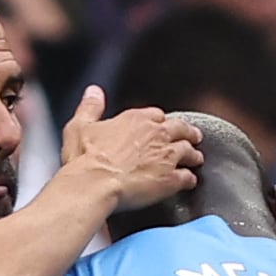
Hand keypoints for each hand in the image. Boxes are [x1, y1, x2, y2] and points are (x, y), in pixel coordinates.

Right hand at [61, 86, 202, 211]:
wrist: (94, 184)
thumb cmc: (84, 159)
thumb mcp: (80, 126)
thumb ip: (90, 107)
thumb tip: (94, 91)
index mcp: (136, 119)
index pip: (157, 115)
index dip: (161, 121)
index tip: (162, 125)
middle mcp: (156, 134)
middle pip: (181, 129)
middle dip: (187, 132)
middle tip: (192, 136)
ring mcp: (166, 156)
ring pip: (189, 151)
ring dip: (193, 154)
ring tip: (196, 158)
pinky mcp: (171, 179)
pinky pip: (187, 177)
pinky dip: (190, 179)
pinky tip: (190, 181)